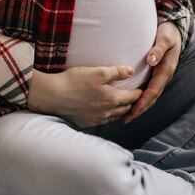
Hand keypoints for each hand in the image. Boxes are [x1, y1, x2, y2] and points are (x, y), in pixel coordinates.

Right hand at [26, 65, 143, 127]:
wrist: (52, 95)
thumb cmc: (74, 81)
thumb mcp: (97, 72)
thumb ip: (117, 72)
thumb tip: (131, 71)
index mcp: (112, 99)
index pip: (132, 97)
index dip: (139, 92)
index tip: (142, 88)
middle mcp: (107, 112)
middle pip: (126, 108)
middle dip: (132, 102)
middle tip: (134, 96)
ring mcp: (96, 119)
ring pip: (115, 116)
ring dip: (121, 110)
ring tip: (122, 104)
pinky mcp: (86, 122)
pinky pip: (103, 120)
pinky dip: (108, 115)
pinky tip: (104, 110)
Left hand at [121, 21, 181, 123]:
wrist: (174, 30)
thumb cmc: (168, 34)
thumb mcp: (165, 39)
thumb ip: (158, 49)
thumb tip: (151, 60)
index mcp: (166, 70)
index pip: (154, 90)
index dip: (143, 101)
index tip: (133, 110)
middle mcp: (163, 77)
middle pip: (151, 98)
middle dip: (139, 109)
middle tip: (125, 119)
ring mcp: (159, 77)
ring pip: (149, 96)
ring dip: (139, 107)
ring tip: (125, 117)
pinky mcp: (154, 75)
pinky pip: (147, 90)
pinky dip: (139, 99)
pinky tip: (129, 103)